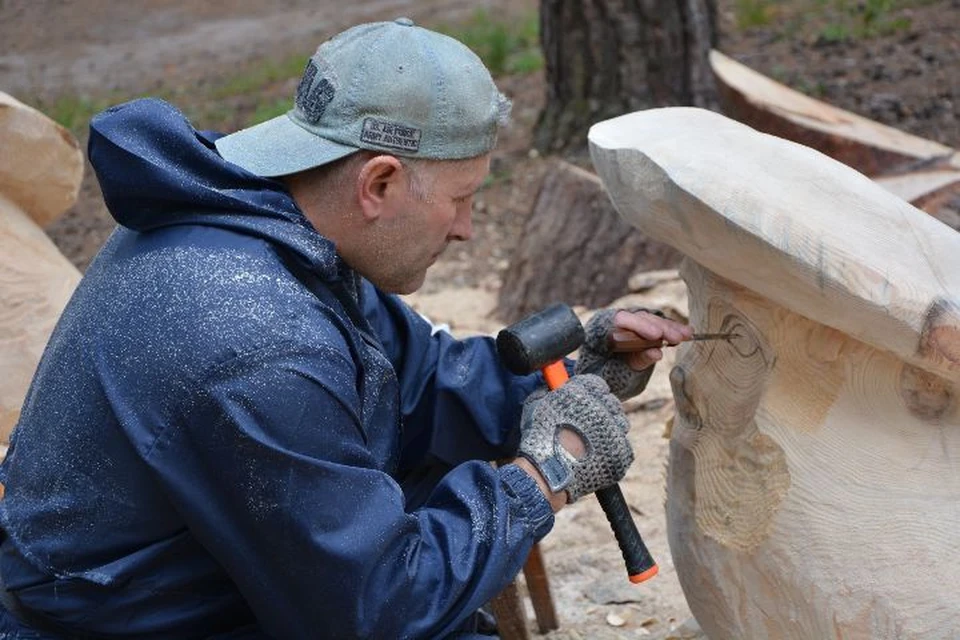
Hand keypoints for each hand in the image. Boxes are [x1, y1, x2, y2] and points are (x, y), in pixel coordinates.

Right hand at [517, 374, 632, 503]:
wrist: (547, 473)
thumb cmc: (538, 439)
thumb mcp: (536, 405)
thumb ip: (549, 390)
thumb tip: (551, 384)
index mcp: (584, 391)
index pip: (598, 385)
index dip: (591, 395)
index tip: (584, 404)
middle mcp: (604, 407)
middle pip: (612, 403)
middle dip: (601, 412)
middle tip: (587, 426)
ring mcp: (615, 431)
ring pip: (620, 425)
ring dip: (610, 431)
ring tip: (592, 444)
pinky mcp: (622, 453)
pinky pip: (623, 448)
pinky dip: (613, 453)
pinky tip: (597, 458)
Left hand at [575, 308, 692, 399]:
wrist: (602, 372)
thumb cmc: (606, 371)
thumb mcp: (617, 371)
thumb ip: (636, 360)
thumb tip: (657, 353)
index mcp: (603, 328)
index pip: (621, 320)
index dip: (640, 326)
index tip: (656, 336)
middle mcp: (617, 321)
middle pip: (641, 318)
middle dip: (659, 328)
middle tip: (675, 338)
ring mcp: (631, 322)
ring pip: (651, 320)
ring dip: (670, 327)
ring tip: (686, 336)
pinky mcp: (643, 326)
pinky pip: (658, 325)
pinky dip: (672, 328)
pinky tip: (687, 332)